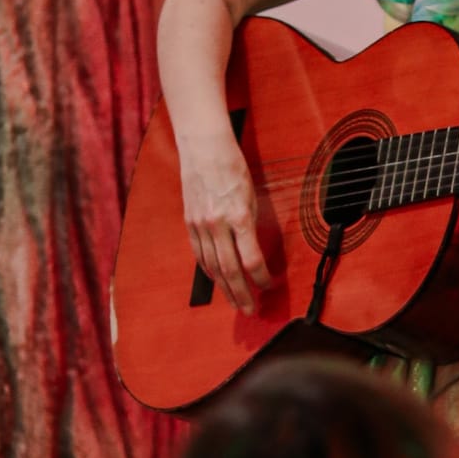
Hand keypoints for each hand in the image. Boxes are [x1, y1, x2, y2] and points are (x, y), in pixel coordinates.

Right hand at [179, 127, 273, 315]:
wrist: (203, 148)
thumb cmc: (232, 166)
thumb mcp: (251, 194)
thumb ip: (251, 222)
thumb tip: (252, 248)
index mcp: (238, 216)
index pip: (250, 258)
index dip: (261, 277)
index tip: (269, 285)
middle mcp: (217, 224)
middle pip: (230, 270)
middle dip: (242, 293)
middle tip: (250, 310)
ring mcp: (200, 225)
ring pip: (212, 267)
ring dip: (225, 288)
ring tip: (236, 302)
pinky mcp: (189, 223)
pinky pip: (200, 254)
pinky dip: (209, 272)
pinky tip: (217, 282)